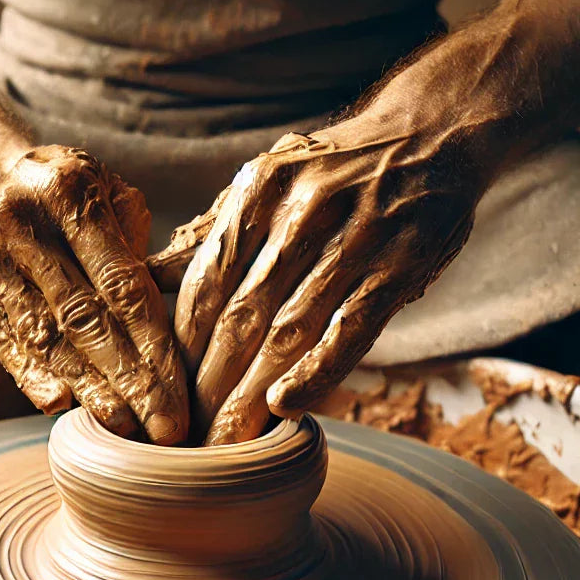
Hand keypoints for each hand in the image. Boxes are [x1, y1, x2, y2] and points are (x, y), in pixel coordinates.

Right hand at [0, 124, 187, 444]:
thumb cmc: (52, 188)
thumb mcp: (99, 189)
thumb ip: (133, 247)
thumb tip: (165, 320)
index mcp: (71, 194)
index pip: (123, 285)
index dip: (155, 347)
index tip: (181, 395)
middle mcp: (23, 223)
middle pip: (87, 318)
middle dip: (132, 382)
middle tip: (164, 430)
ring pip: (46, 336)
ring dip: (89, 389)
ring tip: (123, 427)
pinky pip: (2, 339)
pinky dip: (32, 376)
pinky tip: (60, 405)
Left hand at [158, 118, 480, 444]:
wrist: (432, 135)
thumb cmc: (336, 174)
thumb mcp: (269, 184)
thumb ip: (213, 235)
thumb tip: (146, 279)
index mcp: (258, 191)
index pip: (205, 285)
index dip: (179, 350)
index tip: (164, 396)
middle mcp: (301, 211)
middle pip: (240, 316)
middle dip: (207, 386)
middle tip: (185, 440)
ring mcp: (355, 238)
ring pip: (289, 330)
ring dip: (251, 394)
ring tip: (226, 445)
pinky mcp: (401, 265)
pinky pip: (351, 329)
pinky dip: (317, 372)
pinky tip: (285, 408)